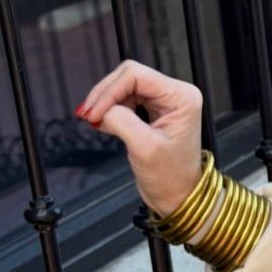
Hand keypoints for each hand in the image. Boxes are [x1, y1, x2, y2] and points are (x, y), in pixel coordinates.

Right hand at [76, 60, 203, 215]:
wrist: (177, 195)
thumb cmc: (171, 176)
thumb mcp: (144, 148)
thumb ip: (121, 121)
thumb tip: (101, 109)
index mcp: (182, 97)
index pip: (136, 76)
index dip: (109, 91)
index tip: (94, 112)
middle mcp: (176, 94)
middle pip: (129, 77)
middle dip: (105, 95)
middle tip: (88, 116)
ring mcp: (165, 101)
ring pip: (124, 86)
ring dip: (106, 102)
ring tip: (96, 121)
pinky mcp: (153, 109)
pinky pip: (125, 98)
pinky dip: (111, 109)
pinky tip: (105, 123)